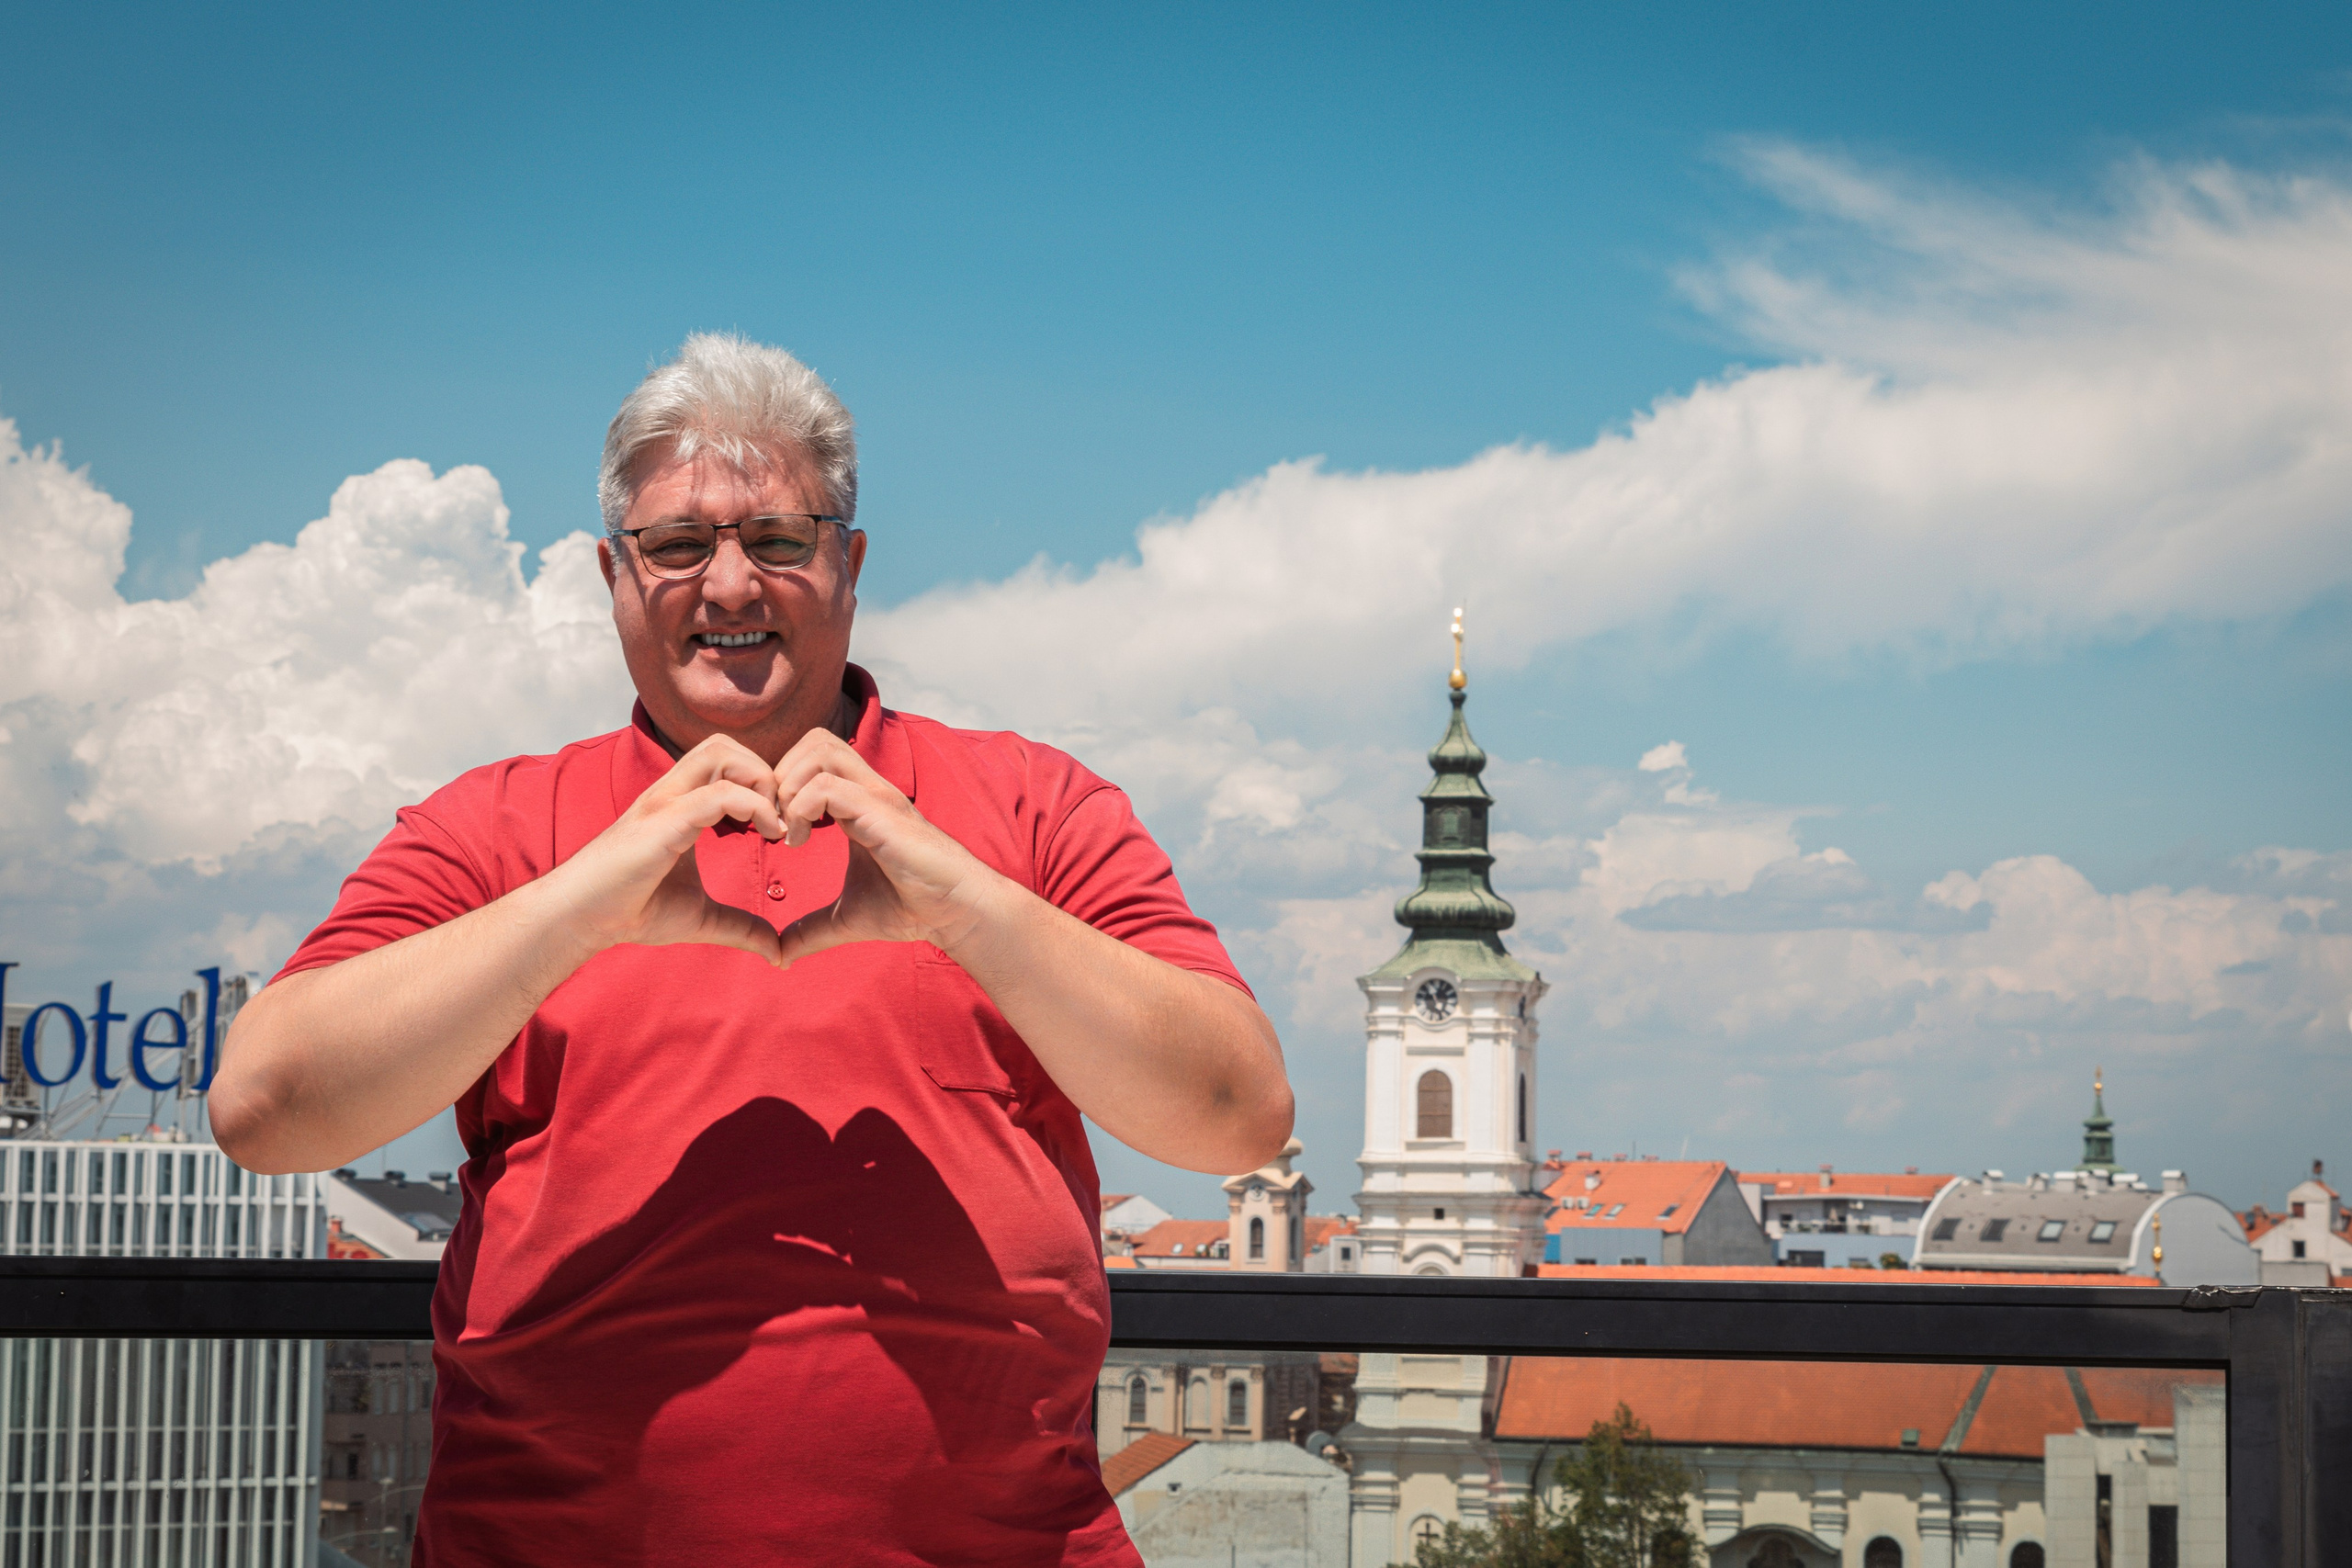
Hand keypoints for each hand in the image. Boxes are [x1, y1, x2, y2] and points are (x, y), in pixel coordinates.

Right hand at [539, 735, 790, 963]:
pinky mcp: (663, 821)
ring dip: (759, 780)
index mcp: (679, 806)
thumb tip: (777, 952)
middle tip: (781, 817)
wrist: (580, 919)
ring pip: (721, 753)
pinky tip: (770, 834)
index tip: (783, 827)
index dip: (762, 784)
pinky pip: (718, 794)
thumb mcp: (700, 918)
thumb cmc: (631, 911)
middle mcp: (671, 794)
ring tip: (774, 823)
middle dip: (763, 771)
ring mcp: (664, 802)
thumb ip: (741, 927)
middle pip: (724, 745)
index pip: (726, 762)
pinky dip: (754, 805)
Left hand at [769, 729, 1010, 966]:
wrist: (957, 913)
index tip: (774, 831)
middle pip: (815, 740)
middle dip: (782, 775)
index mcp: (860, 803)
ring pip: (819, 750)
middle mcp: (868, 790)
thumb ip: (810, 930)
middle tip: (774, 822)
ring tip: (787, 830)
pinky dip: (800, 809)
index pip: (813, 758)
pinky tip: (797, 843)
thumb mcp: (846, 918)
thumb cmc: (912, 908)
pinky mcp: (881, 813)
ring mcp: (877, 796)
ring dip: (789, 787)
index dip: (784, 786)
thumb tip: (780, 956)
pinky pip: (827, 787)